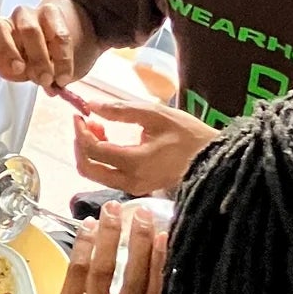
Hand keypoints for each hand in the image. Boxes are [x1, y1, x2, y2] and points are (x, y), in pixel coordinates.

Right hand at [0, 2, 75, 89]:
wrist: (29, 54)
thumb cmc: (45, 55)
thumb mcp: (56, 64)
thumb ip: (58, 72)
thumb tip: (57, 85)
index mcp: (49, 15)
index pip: (58, 33)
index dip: (63, 58)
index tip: (63, 79)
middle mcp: (25, 15)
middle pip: (29, 30)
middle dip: (38, 57)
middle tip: (44, 79)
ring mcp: (3, 24)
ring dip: (8, 50)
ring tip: (18, 69)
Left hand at [13, 203, 167, 293]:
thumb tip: (157, 267)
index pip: (162, 291)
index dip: (165, 259)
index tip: (167, 232)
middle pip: (139, 276)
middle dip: (142, 240)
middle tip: (143, 215)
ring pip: (107, 270)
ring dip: (110, 236)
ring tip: (112, 212)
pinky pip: (78, 273)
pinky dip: (84, 246)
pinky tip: (88, 229)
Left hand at [73, 99, 218, 195]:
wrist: (214, 159)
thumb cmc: (188, 134)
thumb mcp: (155, 114)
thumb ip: (121, 110)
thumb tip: (91, 105)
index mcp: (135, 162)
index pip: (93, 150)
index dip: (80, 131)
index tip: (78, 114)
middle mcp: (131, 181)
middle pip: (87, 169)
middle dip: (80, 144)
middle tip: (86, 123)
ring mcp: (134, 188)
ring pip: (96, 175)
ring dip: (90, 151)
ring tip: (100, 128)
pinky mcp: (138, 189)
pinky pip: (109, 177)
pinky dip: (102, 159)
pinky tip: (110, 140)